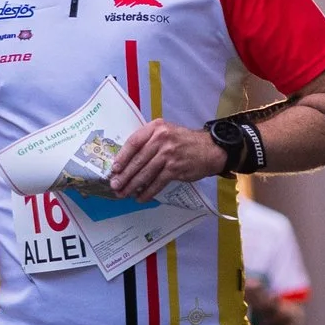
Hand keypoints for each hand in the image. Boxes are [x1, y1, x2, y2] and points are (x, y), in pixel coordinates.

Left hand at [109, 120, 224, 200]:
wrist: (210, 149)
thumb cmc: (183, 142)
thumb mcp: (165, 132)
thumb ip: (148, 141)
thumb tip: (126, 161)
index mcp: (156, 127)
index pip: (133, 142)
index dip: (122, 157)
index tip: (114, 169)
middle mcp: (161, 139)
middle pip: (138, 160)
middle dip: (124, 175)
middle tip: (115, 185)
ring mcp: (169, 154)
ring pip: (145, 173)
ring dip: (132, 185)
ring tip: (124, 193)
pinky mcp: (175, 168)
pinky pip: (157, 182)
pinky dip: (148, 192)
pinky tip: (141, 197)